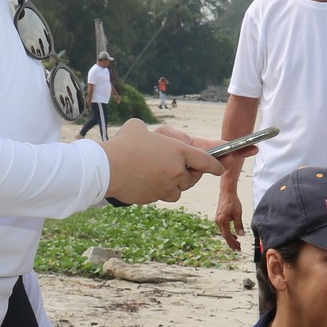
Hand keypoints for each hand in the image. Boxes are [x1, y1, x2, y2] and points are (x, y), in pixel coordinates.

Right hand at [102, 119, 222, 203]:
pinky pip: (161, 196)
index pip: (206, 161)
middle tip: (183, 169)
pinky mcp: (153, 198)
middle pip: (192, 178)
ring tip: (163, 175)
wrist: (106, 168)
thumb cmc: (123, 144)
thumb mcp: (139, 127)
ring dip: (175, 185)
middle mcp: (176, 171)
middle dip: (190, 175)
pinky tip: (147, 182)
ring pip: (178, 190)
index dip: (216, 165)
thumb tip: (156, 138)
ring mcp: (165, 187)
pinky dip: (158, 191)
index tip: (220, 167)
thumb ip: (154, 133)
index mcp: (178, 151)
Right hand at [215, 182, 244, 251]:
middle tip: (238, 249)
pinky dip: (229, 233)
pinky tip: (234, 236)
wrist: (227, 193)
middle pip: (225, 236)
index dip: (232, 243)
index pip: (227, 236)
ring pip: (224, 232)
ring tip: (237, 244)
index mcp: (222, 221)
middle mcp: (218, 222)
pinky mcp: (219, 218)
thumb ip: (239, 225)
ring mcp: (218, 220)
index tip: (237, 248)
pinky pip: (224, 228)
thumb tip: (241, 235)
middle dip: (232, 243)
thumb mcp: (238, 213)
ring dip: (231, 238)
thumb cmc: (233, 201)